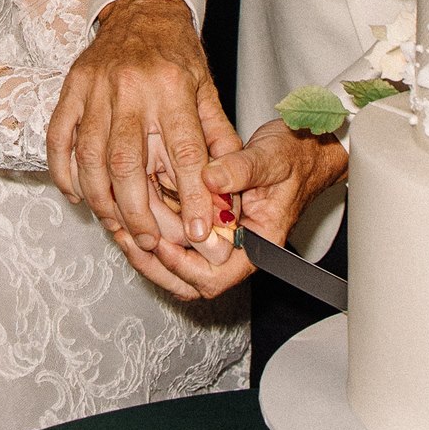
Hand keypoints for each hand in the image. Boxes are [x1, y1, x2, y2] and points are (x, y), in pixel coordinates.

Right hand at [47, 0, 240, 277]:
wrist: (141, 7)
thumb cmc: (176, 52)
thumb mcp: (206, 88)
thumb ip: (217, 137)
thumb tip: (230, 187)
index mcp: (172, 87)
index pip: (184, 151)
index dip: (192, 196)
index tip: (199, 232)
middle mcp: (131, 88)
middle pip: (128, 162)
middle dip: (138, 211)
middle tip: (150, 242)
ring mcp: (95, 88)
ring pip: (91, 156)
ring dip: (102, 200)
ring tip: (117, 227)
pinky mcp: (71, 89)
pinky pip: (60, 138)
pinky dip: (65, 171)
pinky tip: (77, 195)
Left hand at [145, 119, 349, 302]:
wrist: (304, 147)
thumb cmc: (295, 156)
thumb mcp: (270, 157)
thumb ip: (241, 168)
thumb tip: (209, 178)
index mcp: (259, 244)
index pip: (217, 277)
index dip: (185, 266)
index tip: (162, 243)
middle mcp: (239, 248)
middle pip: (192, 282)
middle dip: (158, 266)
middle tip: (130, 240)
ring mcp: (224, 238)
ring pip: (182, 267)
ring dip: (152, 254)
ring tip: (124, 229)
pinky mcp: (213, 224)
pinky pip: (182, 243)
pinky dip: (158, 235)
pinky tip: (137, 216)